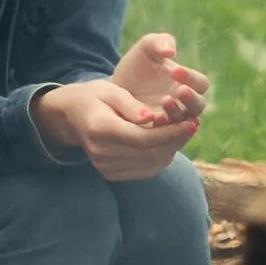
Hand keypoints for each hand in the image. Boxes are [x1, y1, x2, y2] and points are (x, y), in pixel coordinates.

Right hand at [37, 78, 195, 180]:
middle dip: (176, 141)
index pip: (143, 138)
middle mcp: (101, 152)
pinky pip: (144, 170)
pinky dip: (160, 158)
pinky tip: (169, 143)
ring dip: (171, 150)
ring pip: (150, 165)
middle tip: (194, 125)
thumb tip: (151, 118)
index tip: (193, 123)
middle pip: (150, 154)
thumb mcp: (110, 90)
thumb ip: (131, 105)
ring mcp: (105, 166)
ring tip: (185, 133)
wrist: (71, 116)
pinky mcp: (110, 174)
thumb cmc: (94, 96)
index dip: (171, 133)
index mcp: (101, 129)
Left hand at [113, 33, 210, 128]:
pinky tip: (152, 118)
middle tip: (179, 90)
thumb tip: (171, 51)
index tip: (174, 71)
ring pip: (184, 122)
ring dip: (177, 113)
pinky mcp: (159, 134)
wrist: (114, 90)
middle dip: (190, 98)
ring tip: (164, 102)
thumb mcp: (145, 49)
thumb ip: (159, 42)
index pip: (200, 83)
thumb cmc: (137, 67)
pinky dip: (163, 128)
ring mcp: (173, 121)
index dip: (191, 77)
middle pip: (199, 105)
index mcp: (188, 83)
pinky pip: (167, 134)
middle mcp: (185, 104)